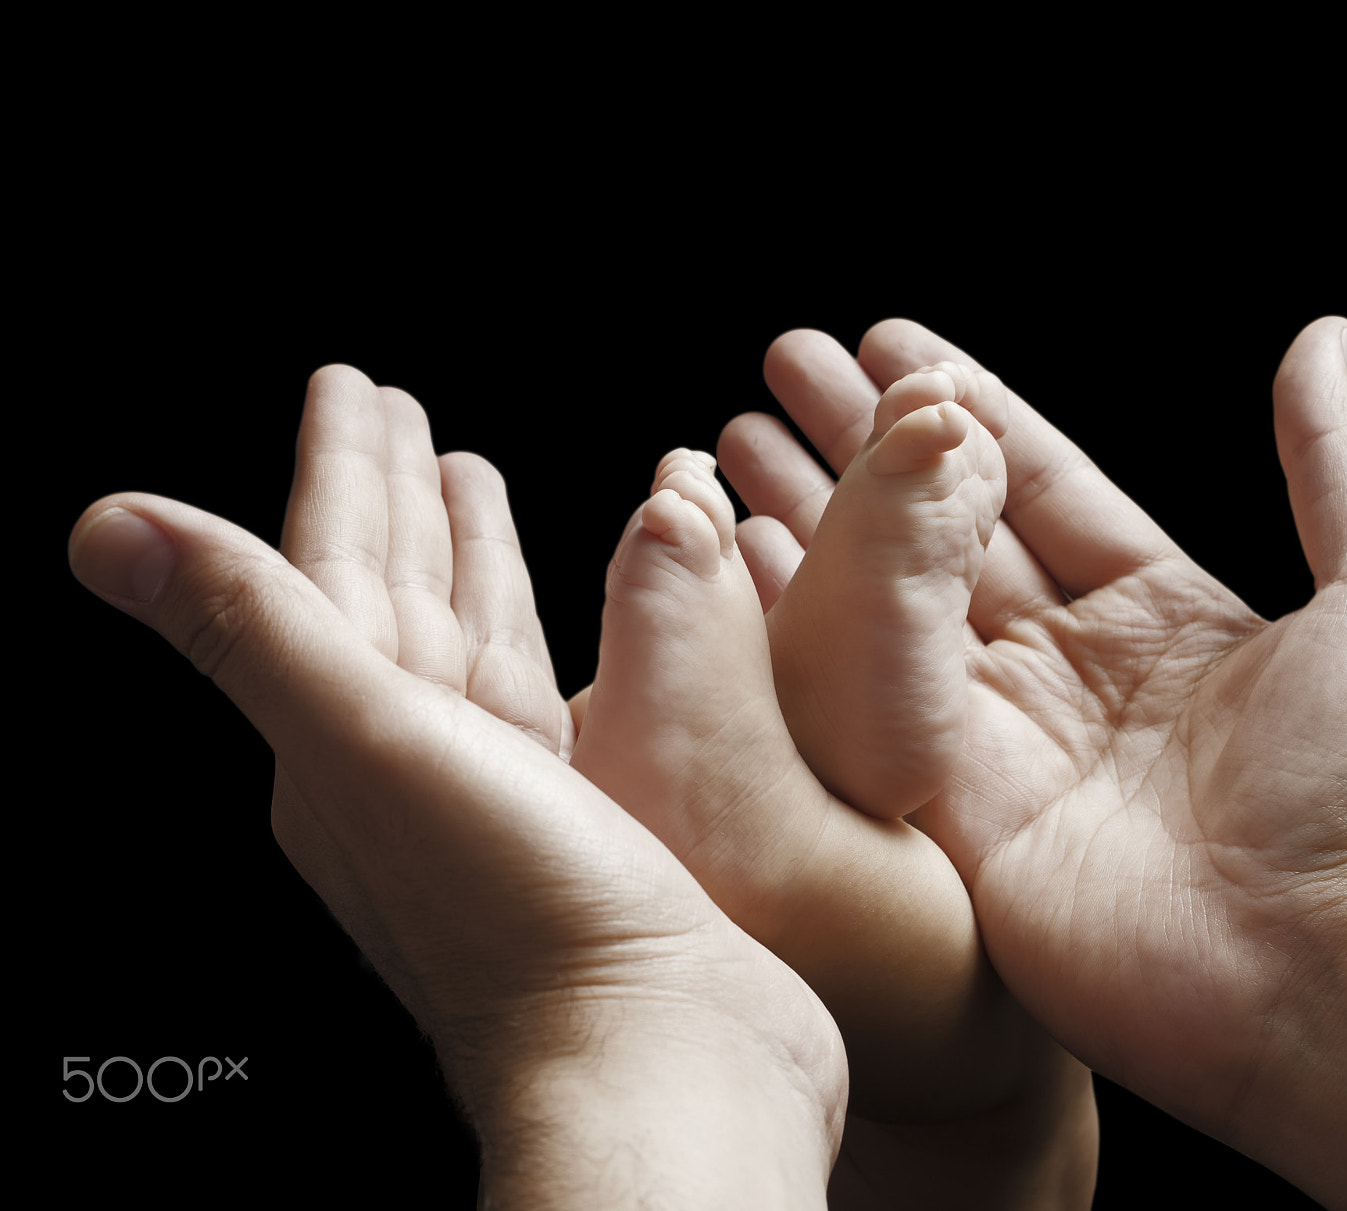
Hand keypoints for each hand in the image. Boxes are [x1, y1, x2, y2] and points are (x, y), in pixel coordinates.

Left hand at [69, 367, 844, 1207]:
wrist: (659, 1060)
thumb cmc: (520, 919)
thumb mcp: (369, 749)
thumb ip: (256, 631)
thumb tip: (105, 527)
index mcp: (341, 739)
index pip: (322, 571)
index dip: (335, 473)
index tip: (350, 387)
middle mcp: (405, 764)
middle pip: (387, 596)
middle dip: (389, 498)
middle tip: (396, 408)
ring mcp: (493, 793)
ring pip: (463, 641)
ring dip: (461, 556)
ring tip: (469, 480)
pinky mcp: (573, 818)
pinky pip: (538, 693)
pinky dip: (535, 631)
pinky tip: (554, 612)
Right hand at [721, 316, 1346, 1206]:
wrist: (1313, 972)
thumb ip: (1337, 466)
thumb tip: (1325, 339)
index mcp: (1155, 612)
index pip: (1037, 482)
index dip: (964, 408)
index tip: (894, 342)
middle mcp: (1062, 667)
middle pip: (942, 528)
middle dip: (862, 444)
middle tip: (786, 366)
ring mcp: (996, 736)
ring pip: (884, 600)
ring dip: (808, 515)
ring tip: (734, 441)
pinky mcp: (942, 804)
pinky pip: (860, 694)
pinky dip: (799, 618)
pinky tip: (743, 552)